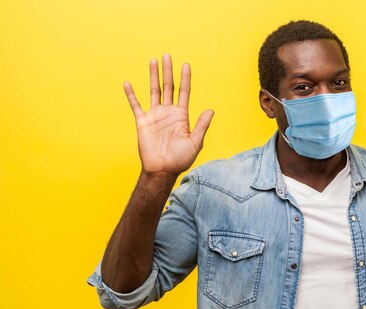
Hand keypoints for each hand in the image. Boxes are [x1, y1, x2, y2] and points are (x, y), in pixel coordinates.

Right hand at [123, 53, 213, 176]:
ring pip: (154, 91)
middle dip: (168, 71)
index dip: (185, 79)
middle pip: (168, 87)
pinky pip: (136, 105)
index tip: (186, 65)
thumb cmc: (180, 160)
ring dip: (153, 76)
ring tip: (153, 61)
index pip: (184, 93)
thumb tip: (211, 109)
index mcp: (182, 116)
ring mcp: (155, 115)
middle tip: (168, 55)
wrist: (162, 170)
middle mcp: (168, 113)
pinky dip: (131, 94)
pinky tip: (128, 83)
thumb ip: (202, 125)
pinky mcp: (142, 122)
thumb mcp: (195, 142)